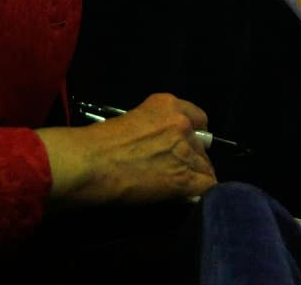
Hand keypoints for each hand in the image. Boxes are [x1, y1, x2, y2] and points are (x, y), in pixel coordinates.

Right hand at [37, 93, 214, 207]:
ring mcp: (185, 151)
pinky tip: (189, 196)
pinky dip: (201, 192)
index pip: (198, 119)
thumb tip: (161, 145)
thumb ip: (155, 127)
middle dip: (191, 157)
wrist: (93, 162)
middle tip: (173, 169)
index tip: (184, 145)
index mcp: (168, 104)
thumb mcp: (133, 119)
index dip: (192, 134)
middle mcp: (182, 124)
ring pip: (205, 166)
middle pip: (201, 145)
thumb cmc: (102, 141)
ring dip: (194, 175)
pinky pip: (207, 185)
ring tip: (175, 185)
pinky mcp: (184, 178)